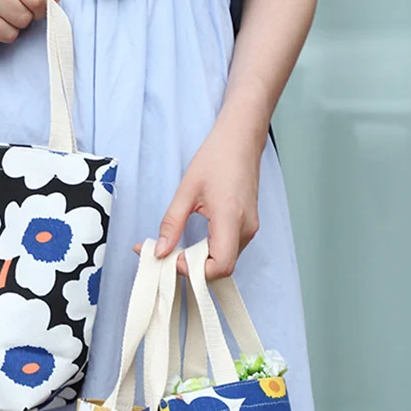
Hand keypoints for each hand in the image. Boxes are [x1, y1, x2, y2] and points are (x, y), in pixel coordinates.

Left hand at [135, 124, 260, 279]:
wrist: (240, 140)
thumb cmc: (217, 158)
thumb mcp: (186, 191)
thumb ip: (171, 223)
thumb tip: (160, 250)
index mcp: (230, 218)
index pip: (220, 266)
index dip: (194, 270)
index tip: (173, 258)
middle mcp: (245, 228)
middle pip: (221, 268)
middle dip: (192, 267)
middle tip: (169, 255)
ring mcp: (249, 229)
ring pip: (225, 261)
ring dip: (200, 261)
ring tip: (179, 248)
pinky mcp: (247, 227)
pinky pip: (228, 250)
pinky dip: (209, 252)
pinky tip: (195, 242)